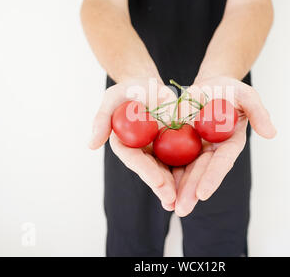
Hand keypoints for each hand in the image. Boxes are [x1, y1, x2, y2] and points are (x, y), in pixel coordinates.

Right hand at [89, 77, 177, 209]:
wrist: (151, 86)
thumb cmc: (130, 90)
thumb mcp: (113, 97)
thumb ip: (102, 119)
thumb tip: (91, 145)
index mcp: (125, 144)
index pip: (134, 160)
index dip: (145, 171)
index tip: (157, 181)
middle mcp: (141, 151)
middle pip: (152, 170)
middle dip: (162, 186)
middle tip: (172, 199)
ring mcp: (158, 151)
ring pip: (168, 170)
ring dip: (176, 187)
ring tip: (184, 202)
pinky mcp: (174, 147)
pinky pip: (183, 159)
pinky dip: (190, 172)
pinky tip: (198, 185)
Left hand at [174, 76, 275, 216]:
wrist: (208, 87)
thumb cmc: (229, 90)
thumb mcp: (245, 94)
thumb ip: (258, 111)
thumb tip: (271, 133)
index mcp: (230, 143)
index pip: (222, 162)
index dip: (213, 177)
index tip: (203, 194)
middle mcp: (213, 151)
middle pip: (202, 173)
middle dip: (192, 192)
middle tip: (182, 209)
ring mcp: (196, 150)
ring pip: (186, 172)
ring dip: (179, 190)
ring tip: (170, 207)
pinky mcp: (180, 145)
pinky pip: (172, 161)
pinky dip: (166, 175)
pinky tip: (159, 190)